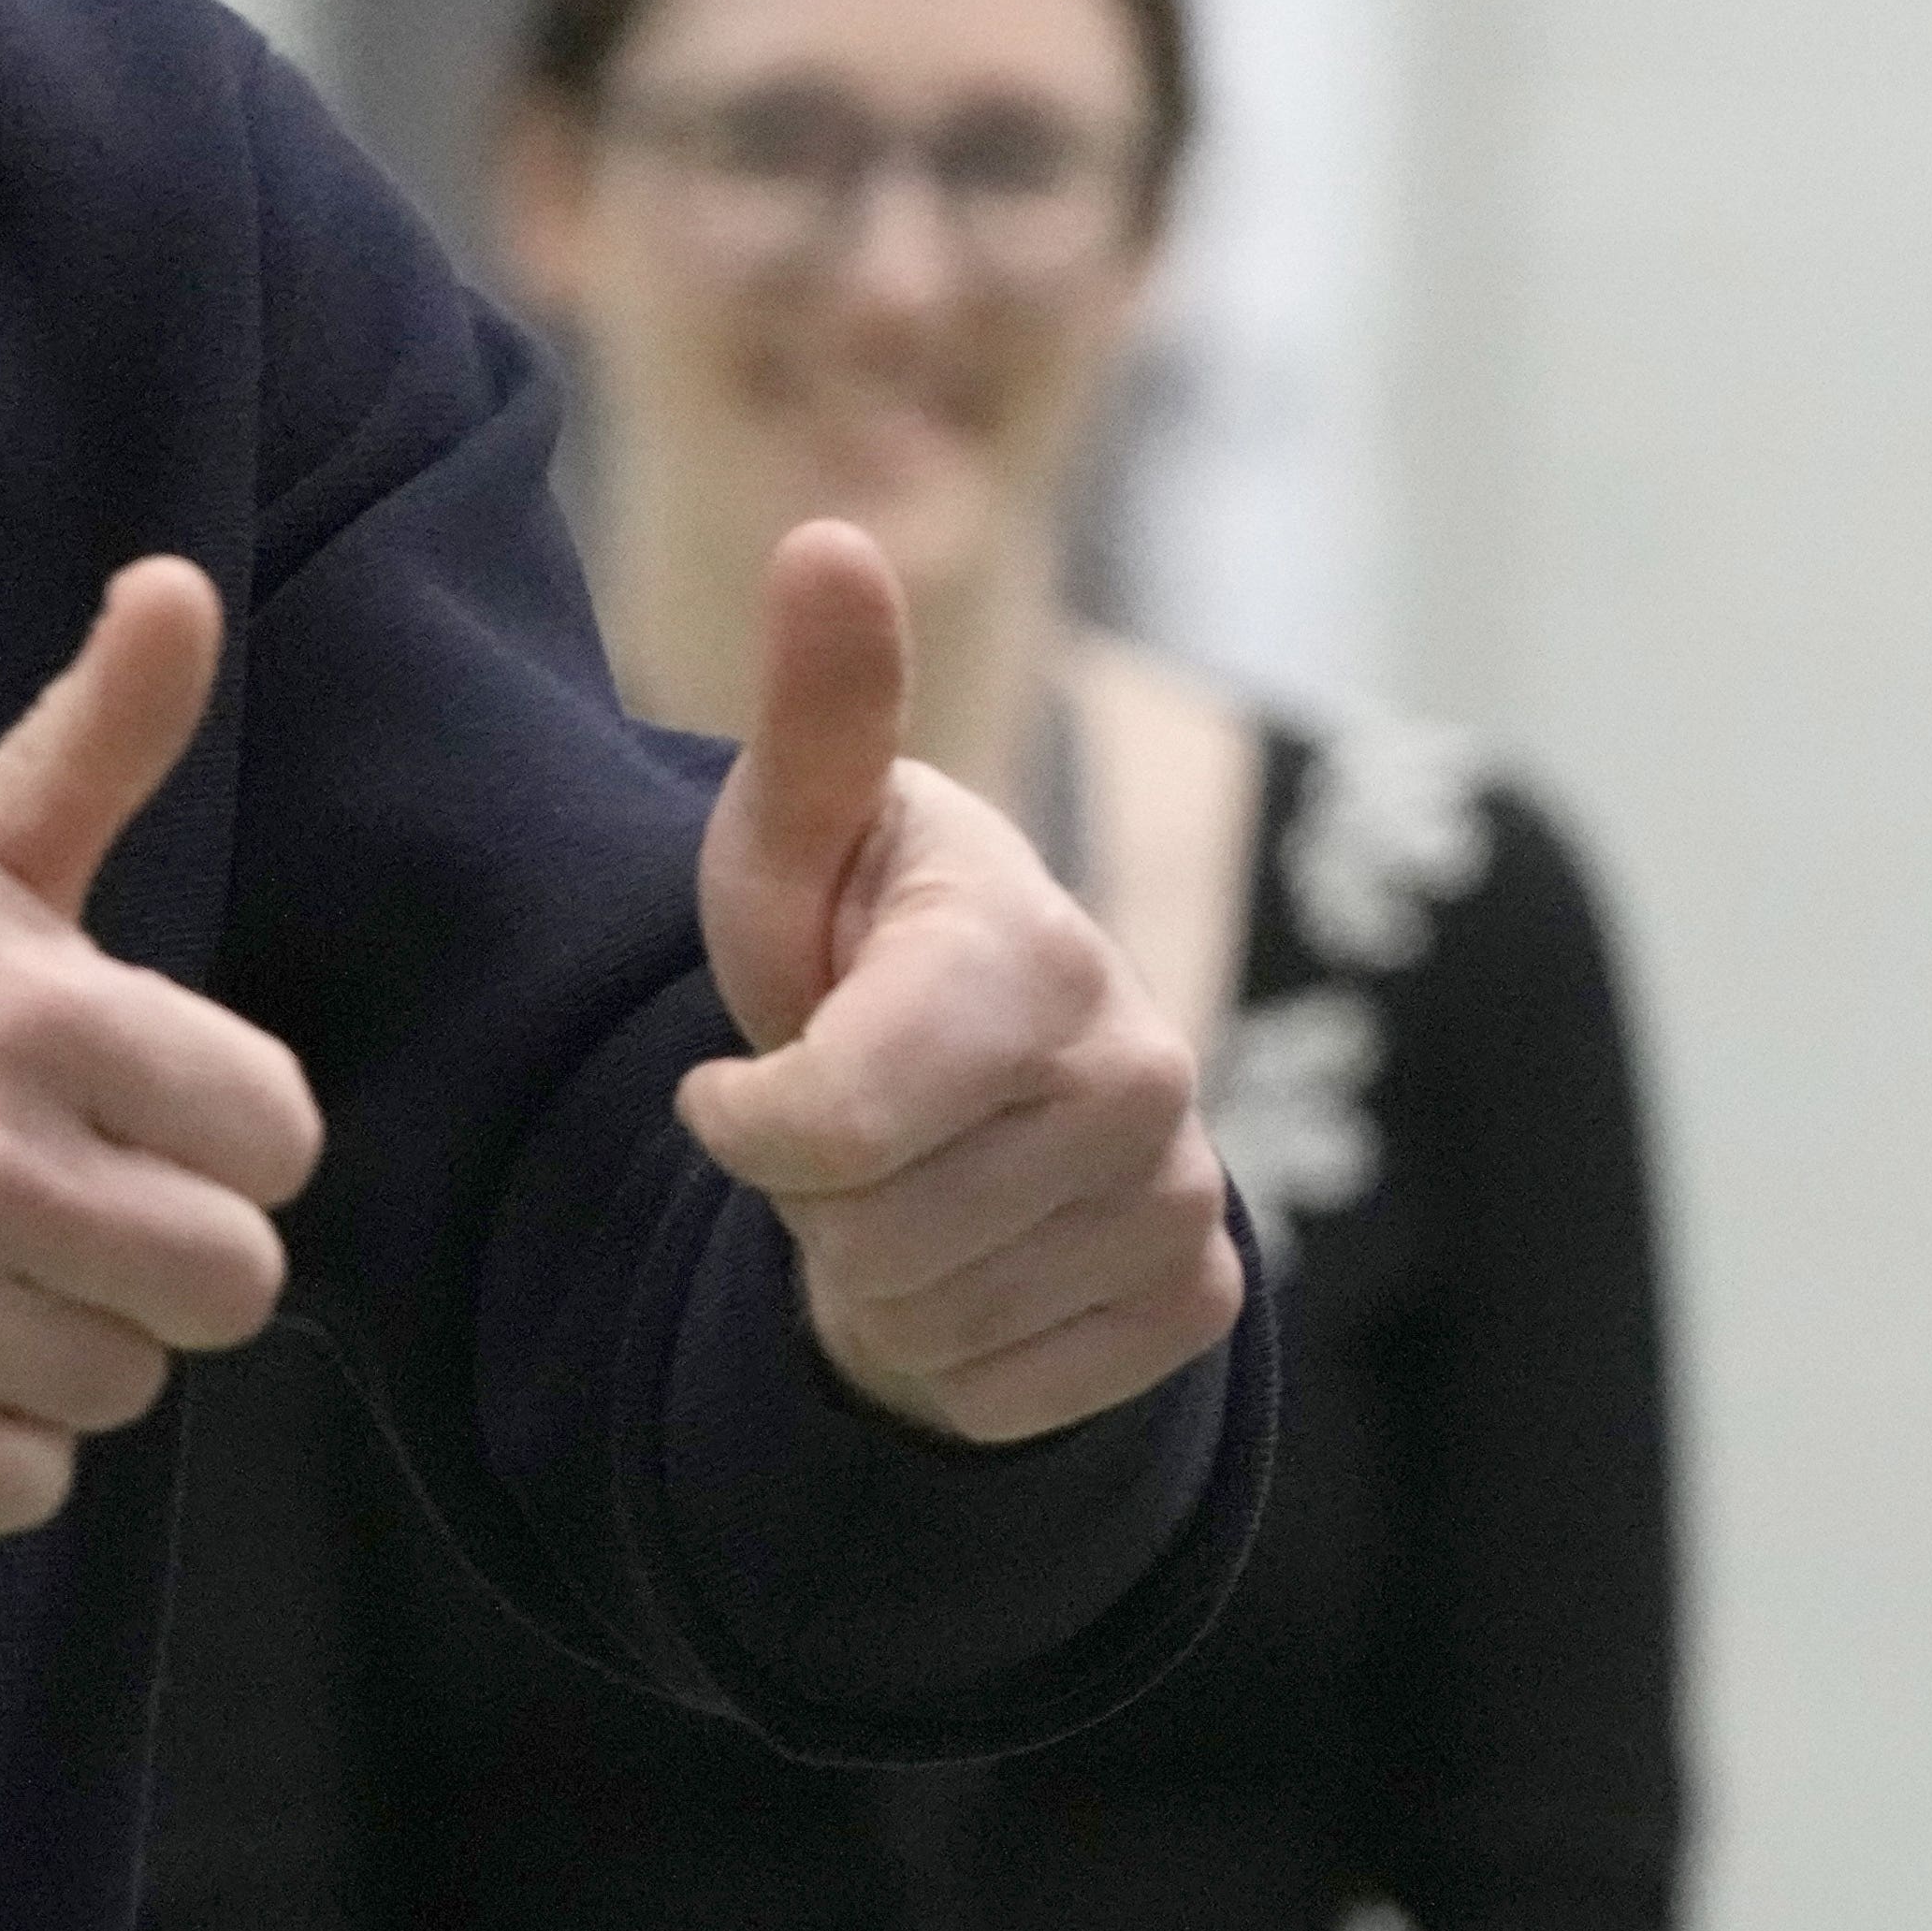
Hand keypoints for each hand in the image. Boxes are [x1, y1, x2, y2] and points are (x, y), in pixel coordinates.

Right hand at [0, 559, 322, 1536]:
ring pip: (125, 1392)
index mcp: (36, 1012)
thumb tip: (180, 582)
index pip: (278, 1135)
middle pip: (232, 1286)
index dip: (219, 1140)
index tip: (125, 1118)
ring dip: (58, 1353)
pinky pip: (20, 1491)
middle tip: (44, 1216)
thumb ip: (97, 739)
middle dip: (156, 1264)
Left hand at [681, 522, 1240, 1444]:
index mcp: (1030, 950)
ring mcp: (1185, 1193)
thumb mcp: (793, 838)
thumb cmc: (853, 942)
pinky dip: (956, 1350)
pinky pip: (1002, 1394)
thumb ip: (818, 712)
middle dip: (817, 1203)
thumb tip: (830, 536)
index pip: (834, 1126)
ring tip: (907, 1179)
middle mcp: (1140, 1071)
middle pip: (873, 1237)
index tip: (732, 1087)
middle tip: (851, 1125)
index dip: (745, 1128)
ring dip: (879, 1277)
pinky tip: (973, 1252)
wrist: (975, 1085)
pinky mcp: (1199, 1302)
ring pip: (933, 1327)